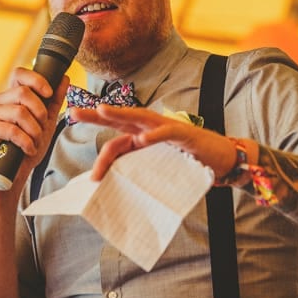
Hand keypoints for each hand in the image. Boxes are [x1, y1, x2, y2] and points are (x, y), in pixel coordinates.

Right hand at [0, 67, 68, 185]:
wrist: (11, 175)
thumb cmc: (26, 148)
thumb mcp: (46, 123)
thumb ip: (54, 101)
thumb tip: (64, 78)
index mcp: (10, 96)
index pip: (19, 74)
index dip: (36, 80)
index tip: (48, 93)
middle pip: (23, 93)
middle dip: (40, 112)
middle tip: (42, 128)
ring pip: (19, 112)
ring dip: (34, 130)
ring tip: (34, 142)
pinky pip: (11, 129)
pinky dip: (26, 141)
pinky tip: (28, 149)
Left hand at [69, 105, 250, 180]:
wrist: (223, 159)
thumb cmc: (190, 162)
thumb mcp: (159, 167)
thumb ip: (139, 169)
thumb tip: (115, 185)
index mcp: (144, 136)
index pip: (116, 136)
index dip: (99, 145)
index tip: (85, 160)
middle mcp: (152, 128)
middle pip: (121, 119)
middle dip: (97, 114)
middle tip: (74, 113)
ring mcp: (168, 128)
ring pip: (140, 118)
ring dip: (120, 114)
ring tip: (102, 111)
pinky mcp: (184, 134)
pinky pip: (166, 132)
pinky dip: (154, 135)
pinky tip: (142, 139)